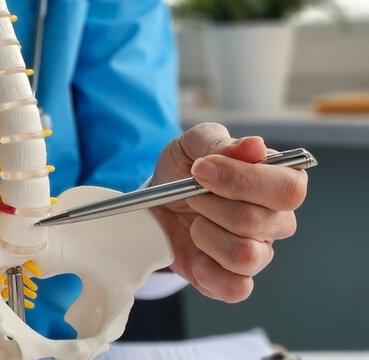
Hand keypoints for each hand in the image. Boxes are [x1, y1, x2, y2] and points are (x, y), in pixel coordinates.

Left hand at [150, 123, 307, 302]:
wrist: (154, 202)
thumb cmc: (183, 171)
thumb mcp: (192, 144)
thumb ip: (220, 143)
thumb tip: (254, 146)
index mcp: (277, 182)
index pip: (289, 188)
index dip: (243, 180)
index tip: (201, 170)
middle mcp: (276, 220)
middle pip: (259, 221)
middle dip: (210, 204)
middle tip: (190, 194)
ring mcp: (258, 253)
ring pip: (245, 255)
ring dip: (205, 234)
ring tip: (193, 221)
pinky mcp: (234, 280)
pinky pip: (235, 288)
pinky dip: (207, 269)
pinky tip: (193, 250)